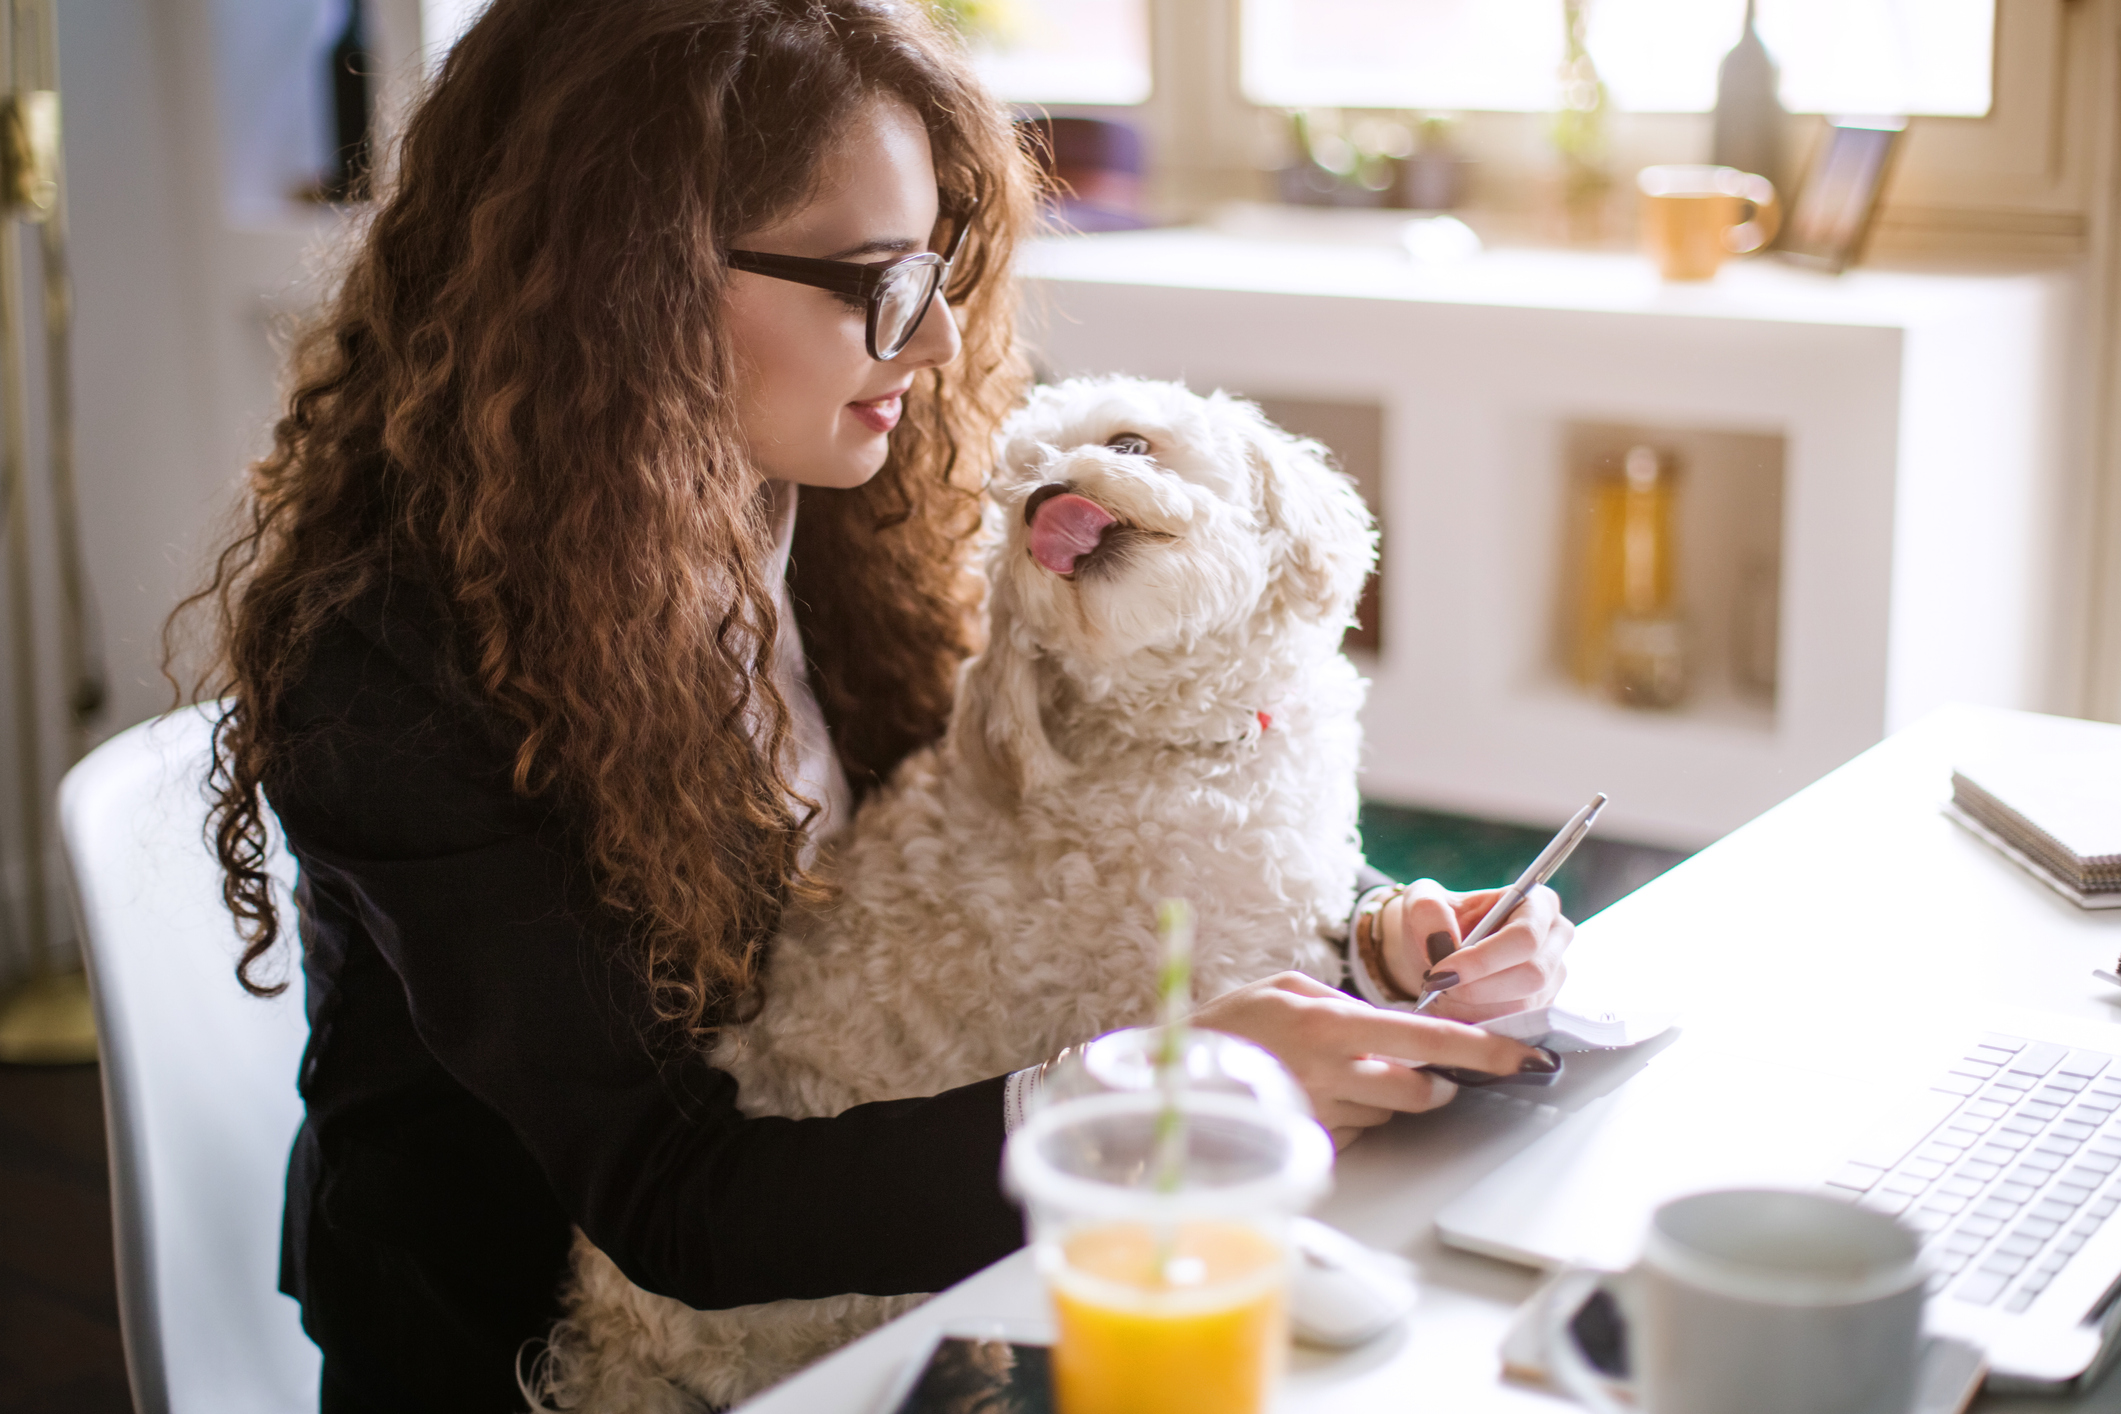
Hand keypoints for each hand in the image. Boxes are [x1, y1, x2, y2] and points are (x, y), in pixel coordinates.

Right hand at [1191, 971, 1554, 1149]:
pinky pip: (1359, 1131)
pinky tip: (1317, 1094)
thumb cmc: (1227, 1027)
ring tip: (1336, 1072)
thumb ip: (1346, 1003)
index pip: (1428, 1040)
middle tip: (1412, 1063)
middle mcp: (1333, 1074)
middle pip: (1422, 1089)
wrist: (1170, 1080)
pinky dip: (1353, 1114)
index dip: (1482, 1052)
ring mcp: (1324, 1116)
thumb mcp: (1286, 989)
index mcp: (1332, 1025)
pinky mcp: (1314, 1145)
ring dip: (1383, 1094)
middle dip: (1431, 1080)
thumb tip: (1395, 1022)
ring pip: (1391, 1111)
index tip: (1524, 1058)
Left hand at [1377, 880, 1572, 1022]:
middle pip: (1532, 975)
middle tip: (1437, 987)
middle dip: (1477, 988)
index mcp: (1538, 904)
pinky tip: (1452, 1008)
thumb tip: (1440, 940)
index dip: (1482, 959)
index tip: (1440, 972)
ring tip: (1439, 995)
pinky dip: (1477, 1022)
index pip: (1524, 937)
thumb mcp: (1421, 900)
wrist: (1437, 952)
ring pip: (1522, 1007)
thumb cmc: (1436, 920)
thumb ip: (1427, 910)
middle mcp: (1555, 940)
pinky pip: (1513, 1026)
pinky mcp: (1540, 1009)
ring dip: (1473, 1008)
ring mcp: (1552, 978)